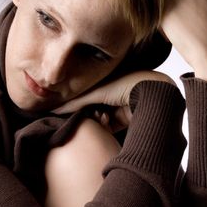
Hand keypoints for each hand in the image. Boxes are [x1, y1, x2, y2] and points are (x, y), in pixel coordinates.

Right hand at [52, 70, 174, 129]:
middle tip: (83, 115)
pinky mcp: (124, 119)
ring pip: (99, 117)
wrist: (152, 94)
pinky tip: (105, 121)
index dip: (75, 102)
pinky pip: (108, 126)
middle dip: (86, 112)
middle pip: (90, 106)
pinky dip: (105, 126)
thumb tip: (54, 109)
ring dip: (96, 120)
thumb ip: (76, 102)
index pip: (85, 93)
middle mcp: (112, 92)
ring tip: (99, 116)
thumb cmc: (126, 85)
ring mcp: (118, 106)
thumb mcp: (97, 92)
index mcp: (106, 81)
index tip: (65, 108)